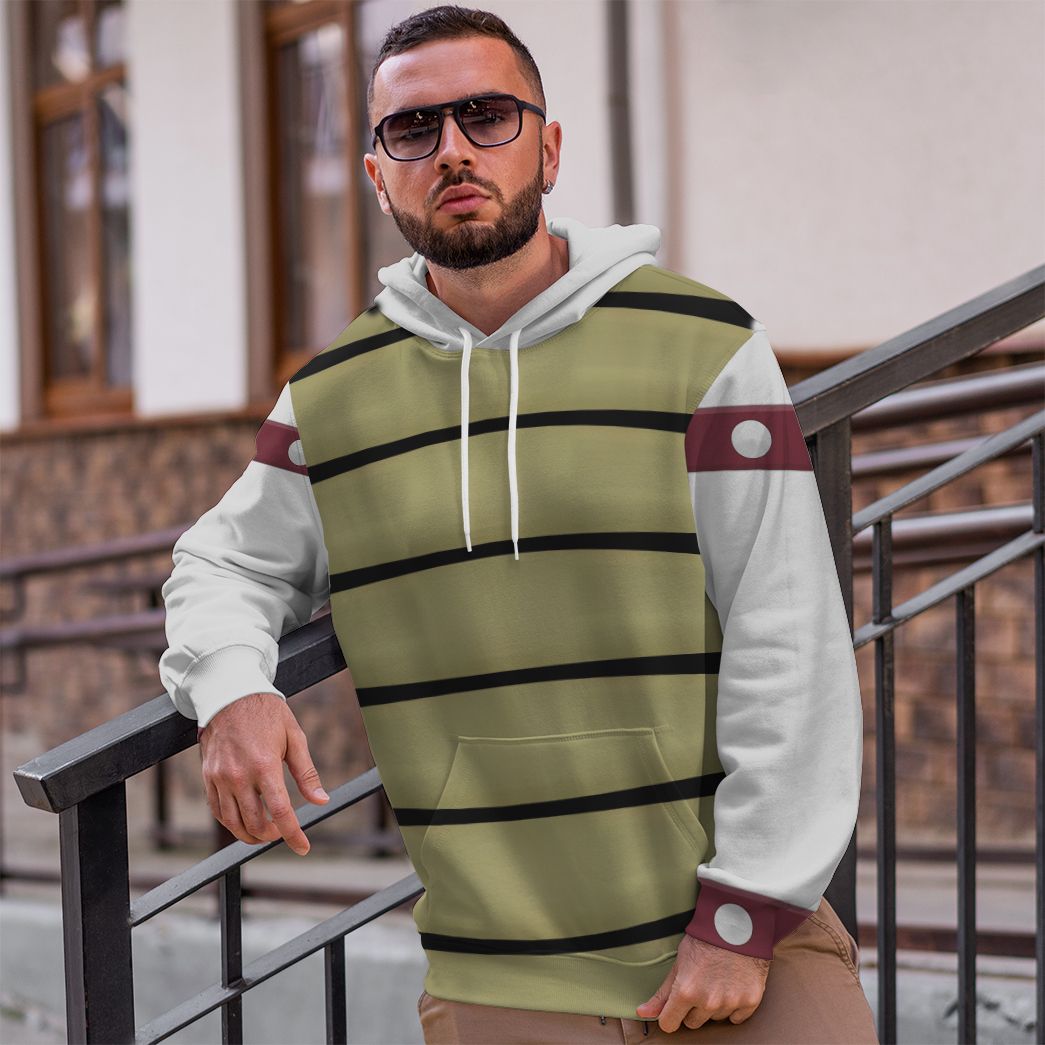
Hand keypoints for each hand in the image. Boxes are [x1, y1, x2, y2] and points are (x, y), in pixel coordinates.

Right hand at [198, 692, 329, 855]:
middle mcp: (239, 775)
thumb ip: (307, 773)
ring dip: (250, 835)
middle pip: (255, 822)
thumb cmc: (267, 714)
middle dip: (272, 835)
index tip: (303, 847)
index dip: (293, 834)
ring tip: (265, 832)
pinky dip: (231, 822)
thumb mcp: (294, 738)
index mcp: (264, 765)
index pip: (280, 811)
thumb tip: (321, 801)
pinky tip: (243, 821)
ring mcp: (220, 778)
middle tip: (283, 831)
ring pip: (233, 822)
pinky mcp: (208, 776)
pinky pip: (217, 810)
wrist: (230, 695)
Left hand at [635, 934, 770, 1031]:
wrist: (736, 926)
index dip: (669, 1016)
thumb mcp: (678, 962)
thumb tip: (643, 1012)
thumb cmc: (704, 940)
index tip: (673, 1008)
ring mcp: (730, 1003)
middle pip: (692, 1023)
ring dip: (713, 1006)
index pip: (669, 1024)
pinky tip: (731, 986)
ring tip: (716, 981)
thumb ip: (662, 992)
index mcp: (685, 992)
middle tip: (698, 985)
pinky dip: (733, 1007)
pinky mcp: (749, 1001)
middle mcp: (708, 1002)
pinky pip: (736, 1018)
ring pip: (714, 1019)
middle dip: (692, 1008)